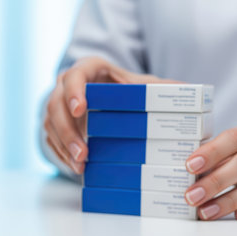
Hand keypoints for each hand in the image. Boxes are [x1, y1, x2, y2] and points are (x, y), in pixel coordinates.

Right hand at [44, 57, 175, 173]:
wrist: (103, 95)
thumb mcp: (140, 86)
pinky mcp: (53, 122)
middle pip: (56, 105)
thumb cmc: (123, 88)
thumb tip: (187, 93)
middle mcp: (65, 85)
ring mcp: (57, 104)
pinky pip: (49, 137)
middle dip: (67, 131)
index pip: (74, 76)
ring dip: (63, 146)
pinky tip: (73, 166)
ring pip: (49, 123)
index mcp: (87, 69)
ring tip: (79, 167)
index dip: (74, 92)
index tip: (80, 110)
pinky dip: (60, 152)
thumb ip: (159, 89)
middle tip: (83, 154)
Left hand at [185, 125, 236, 219]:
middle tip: (191, 196)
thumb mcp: (235, 147)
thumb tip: (189, 175)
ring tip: (205, 212)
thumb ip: (219, 157)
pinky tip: (236, 215)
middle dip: (214, 182)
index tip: (190, 165)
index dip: (211, 152)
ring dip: (227, 201)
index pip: (232, 139)